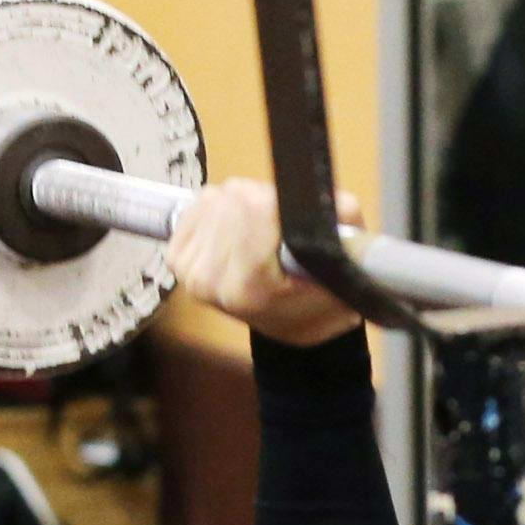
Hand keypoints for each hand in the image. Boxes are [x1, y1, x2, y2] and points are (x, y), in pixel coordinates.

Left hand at [170, 177, 361, 346]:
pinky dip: (221, 210)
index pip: (254, 210)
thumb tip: (332, 199)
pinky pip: (200, 204)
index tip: (293, 212)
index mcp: (250, 286)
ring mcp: (190, 270)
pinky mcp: (176, 258)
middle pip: (236, 199)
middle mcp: (211, 280)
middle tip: (281, 226)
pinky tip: (238, 233)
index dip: (280, 201)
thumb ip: (342, 230)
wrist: (291, 327)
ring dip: (243, 205)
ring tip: (262, 233)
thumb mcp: (348, 270)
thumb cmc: (321, 301)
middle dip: (264, 202)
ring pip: (218, 198)